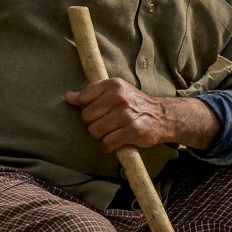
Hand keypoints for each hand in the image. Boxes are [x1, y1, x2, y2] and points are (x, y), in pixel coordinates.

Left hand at [66, 80, 219, 153]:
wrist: (162, 116)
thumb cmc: (135, 104)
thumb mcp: (116, 92)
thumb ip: (92, 94)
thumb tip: (69, 97)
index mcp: (113, 85)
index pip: (83, 98)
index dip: (88, 108)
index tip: (99, 111)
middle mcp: (119, 97)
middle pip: (87, 117)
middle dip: (94, 124)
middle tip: (107, 123)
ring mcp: (125, 114)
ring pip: (94, 131)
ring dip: (101, 136)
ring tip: (112, 132)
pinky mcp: (132, 131)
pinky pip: (107, 143)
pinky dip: (108, 146)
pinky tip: (115, 142)